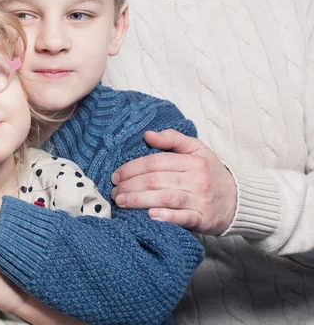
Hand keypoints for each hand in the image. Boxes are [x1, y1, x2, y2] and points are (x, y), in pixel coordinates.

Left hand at [111, 129, 236, 234]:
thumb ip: (172, 139)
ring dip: (139, 200)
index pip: (155, 162)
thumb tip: (147, 134)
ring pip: (165, 198)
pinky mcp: (204, 219)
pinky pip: (182, 218)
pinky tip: (148, 215)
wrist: (238, 200)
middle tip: (115, 191)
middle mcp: (197, 179)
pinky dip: (165, 217)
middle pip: (156, 180)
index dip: (132, 168)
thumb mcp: (196, 148)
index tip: (116, 175)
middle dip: (130, 185)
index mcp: (193, 161)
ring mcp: (201, 200)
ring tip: (122, 202)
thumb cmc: (210, 172)